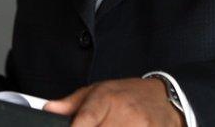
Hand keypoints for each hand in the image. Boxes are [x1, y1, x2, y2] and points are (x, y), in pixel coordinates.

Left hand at [43, 77, 184, 126]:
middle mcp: (125, 113)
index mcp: (107, 98)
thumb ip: (72, 103)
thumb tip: (49, 109)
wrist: (166, 99)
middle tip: (100, 124)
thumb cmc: (129, 95)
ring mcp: (140, 126)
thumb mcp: (100, 90)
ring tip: (110, 126)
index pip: (85, 119)